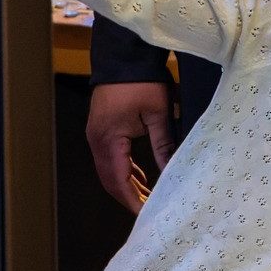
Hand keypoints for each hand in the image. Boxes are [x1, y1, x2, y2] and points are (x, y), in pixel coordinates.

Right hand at [86, 81, 176, 213]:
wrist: (123, 55)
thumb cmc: (141, 82)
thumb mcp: (158, 114)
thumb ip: (164, 146)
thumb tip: (173, 172)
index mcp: (109, 139)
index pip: (119, 180)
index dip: (133, 200)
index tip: (148, 214)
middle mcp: (97, 141)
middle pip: (110, 180)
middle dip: (129, 198)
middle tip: (150, 212)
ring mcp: (97, 135)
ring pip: (109, 171)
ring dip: (127, 186)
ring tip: (149, 199)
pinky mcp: (102, 130)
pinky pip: (111, 159)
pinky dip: (126, 172)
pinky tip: (142, 178)